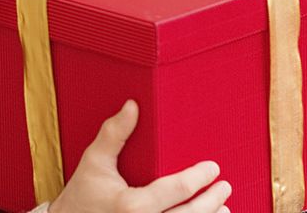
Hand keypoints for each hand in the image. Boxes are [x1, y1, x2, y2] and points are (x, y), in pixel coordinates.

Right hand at [49, 101, 231, 212]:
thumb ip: (115, 133)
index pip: (178, 190)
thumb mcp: (94, 160)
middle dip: (211, 201)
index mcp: (133, 205)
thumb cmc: (82, 194)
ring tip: (223, 210)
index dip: (199, 178)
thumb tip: (133, 104)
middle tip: (224, 186)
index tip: (213, 168)